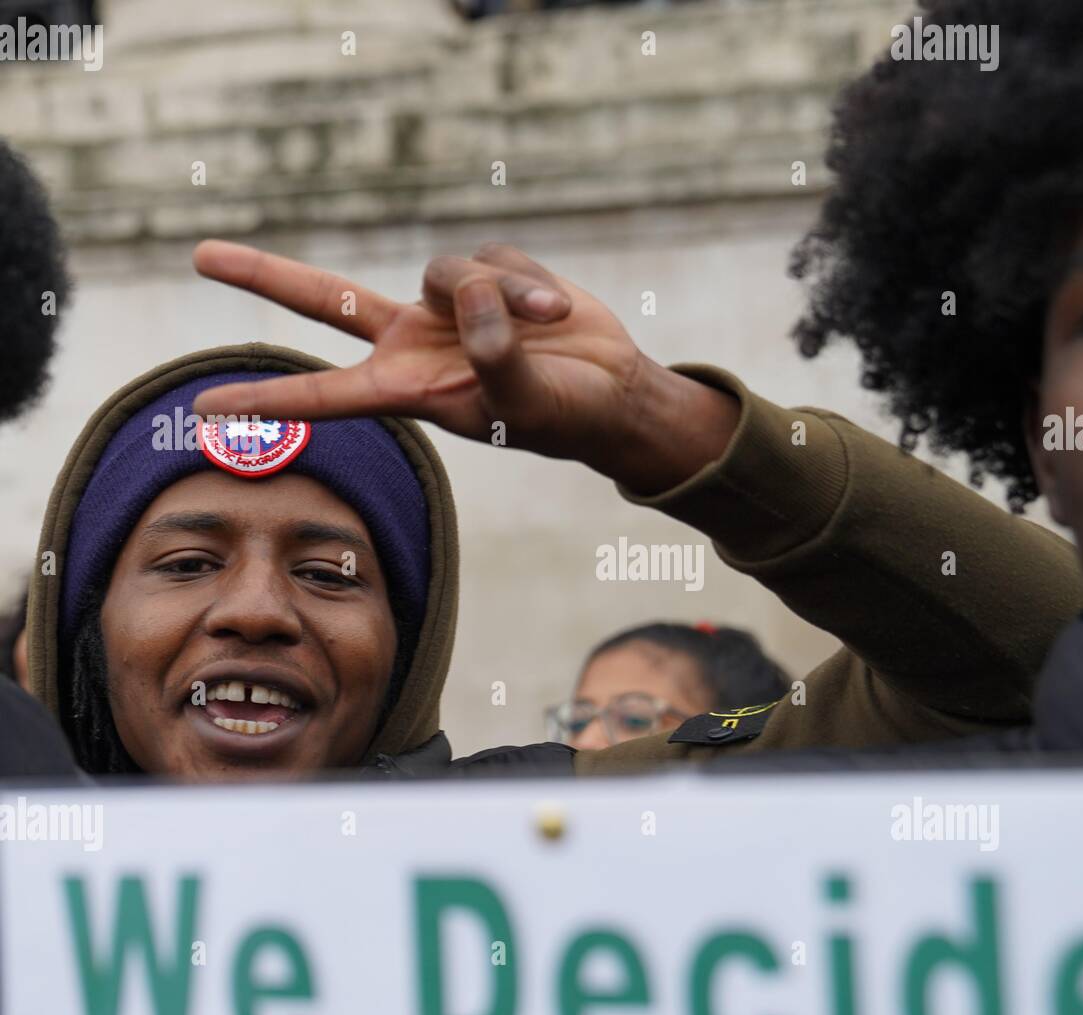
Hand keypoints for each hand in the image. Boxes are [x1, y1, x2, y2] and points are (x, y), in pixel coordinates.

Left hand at [190, 240, 739, 492]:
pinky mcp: (484, 273)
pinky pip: (492, 254)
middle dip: (266, 276)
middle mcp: (414, 343)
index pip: (326, 395)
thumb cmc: (563, 416)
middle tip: (199, 256)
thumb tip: (469, 297)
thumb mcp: (527, 404)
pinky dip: (528, 279)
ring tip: (550, 323)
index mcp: (410, 390)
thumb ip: (496, 358)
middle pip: (327, 301)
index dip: (268, 400)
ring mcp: (447, 305)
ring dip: (504, 292)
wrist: (608, 390)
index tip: (206, 408)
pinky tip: (555, 308)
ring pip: (447, 269)